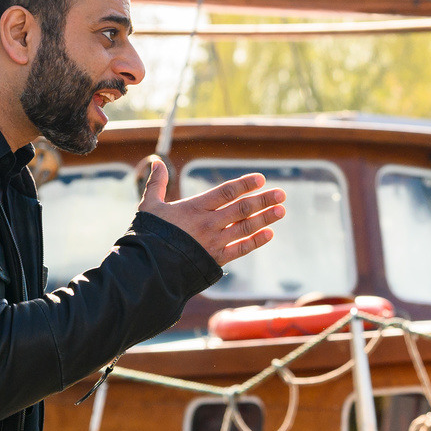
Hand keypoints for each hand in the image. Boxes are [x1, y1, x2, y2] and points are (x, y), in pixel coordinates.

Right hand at [137, 156, 285, 265]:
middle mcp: (208, 224)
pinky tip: (269, 234)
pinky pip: (241, 249)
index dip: (244, 184)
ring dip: (265, 218)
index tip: (261, 179)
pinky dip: (256, 241)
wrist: (149, 268)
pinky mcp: (216, 259)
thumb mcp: (149, 206)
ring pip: (245, 227)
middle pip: (242, 208)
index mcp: (194, 208)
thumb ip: (156, 184)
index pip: (225, 192)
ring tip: (281, 210)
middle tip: (281, 194)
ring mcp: (214, 242)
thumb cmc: (149, 236)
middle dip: (263, 200)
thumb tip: (156, 162)